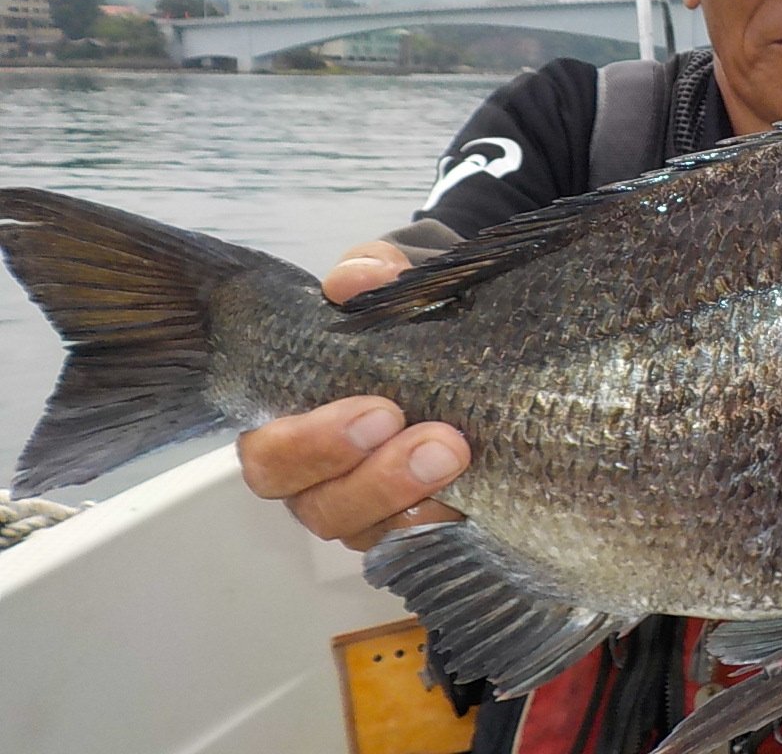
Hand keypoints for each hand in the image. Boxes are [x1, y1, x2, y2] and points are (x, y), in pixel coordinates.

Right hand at [235, 241, 470, 551]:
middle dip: (375, 479)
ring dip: (416, 500)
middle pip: (319, 508)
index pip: (270, 456)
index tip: (380, 411)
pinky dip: (447, 523)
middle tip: (437, 441)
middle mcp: (322, 478)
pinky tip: (476, 496)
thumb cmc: (406, 312)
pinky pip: (423, 544)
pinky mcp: (419, 524)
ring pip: (373, 533)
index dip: (316, 445)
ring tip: (461, 454)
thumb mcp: (391, 279)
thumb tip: (354, 282)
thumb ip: (369, 272)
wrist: (468, 327)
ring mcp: (372, 510)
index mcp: (292, 420)